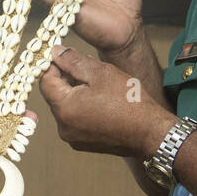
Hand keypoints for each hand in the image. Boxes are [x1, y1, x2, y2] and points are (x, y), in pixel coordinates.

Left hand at [39, 46, 174, 158]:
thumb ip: (73, 61)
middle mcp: (63, 127)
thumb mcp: (100, 72)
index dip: (53, 65)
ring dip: (75, 93)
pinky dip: (82, 108)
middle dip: (66, 79)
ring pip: (66, 108)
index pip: (45, 81)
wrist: (151, 133)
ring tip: (97, 84)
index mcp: (64, 109)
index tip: (65, 56)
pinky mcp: (83, 144)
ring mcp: (73, 138)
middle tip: (86, 67)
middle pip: (55, 95)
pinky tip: (100, 101)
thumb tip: (54, 52)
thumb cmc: (129, 101)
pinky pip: (75, 120)